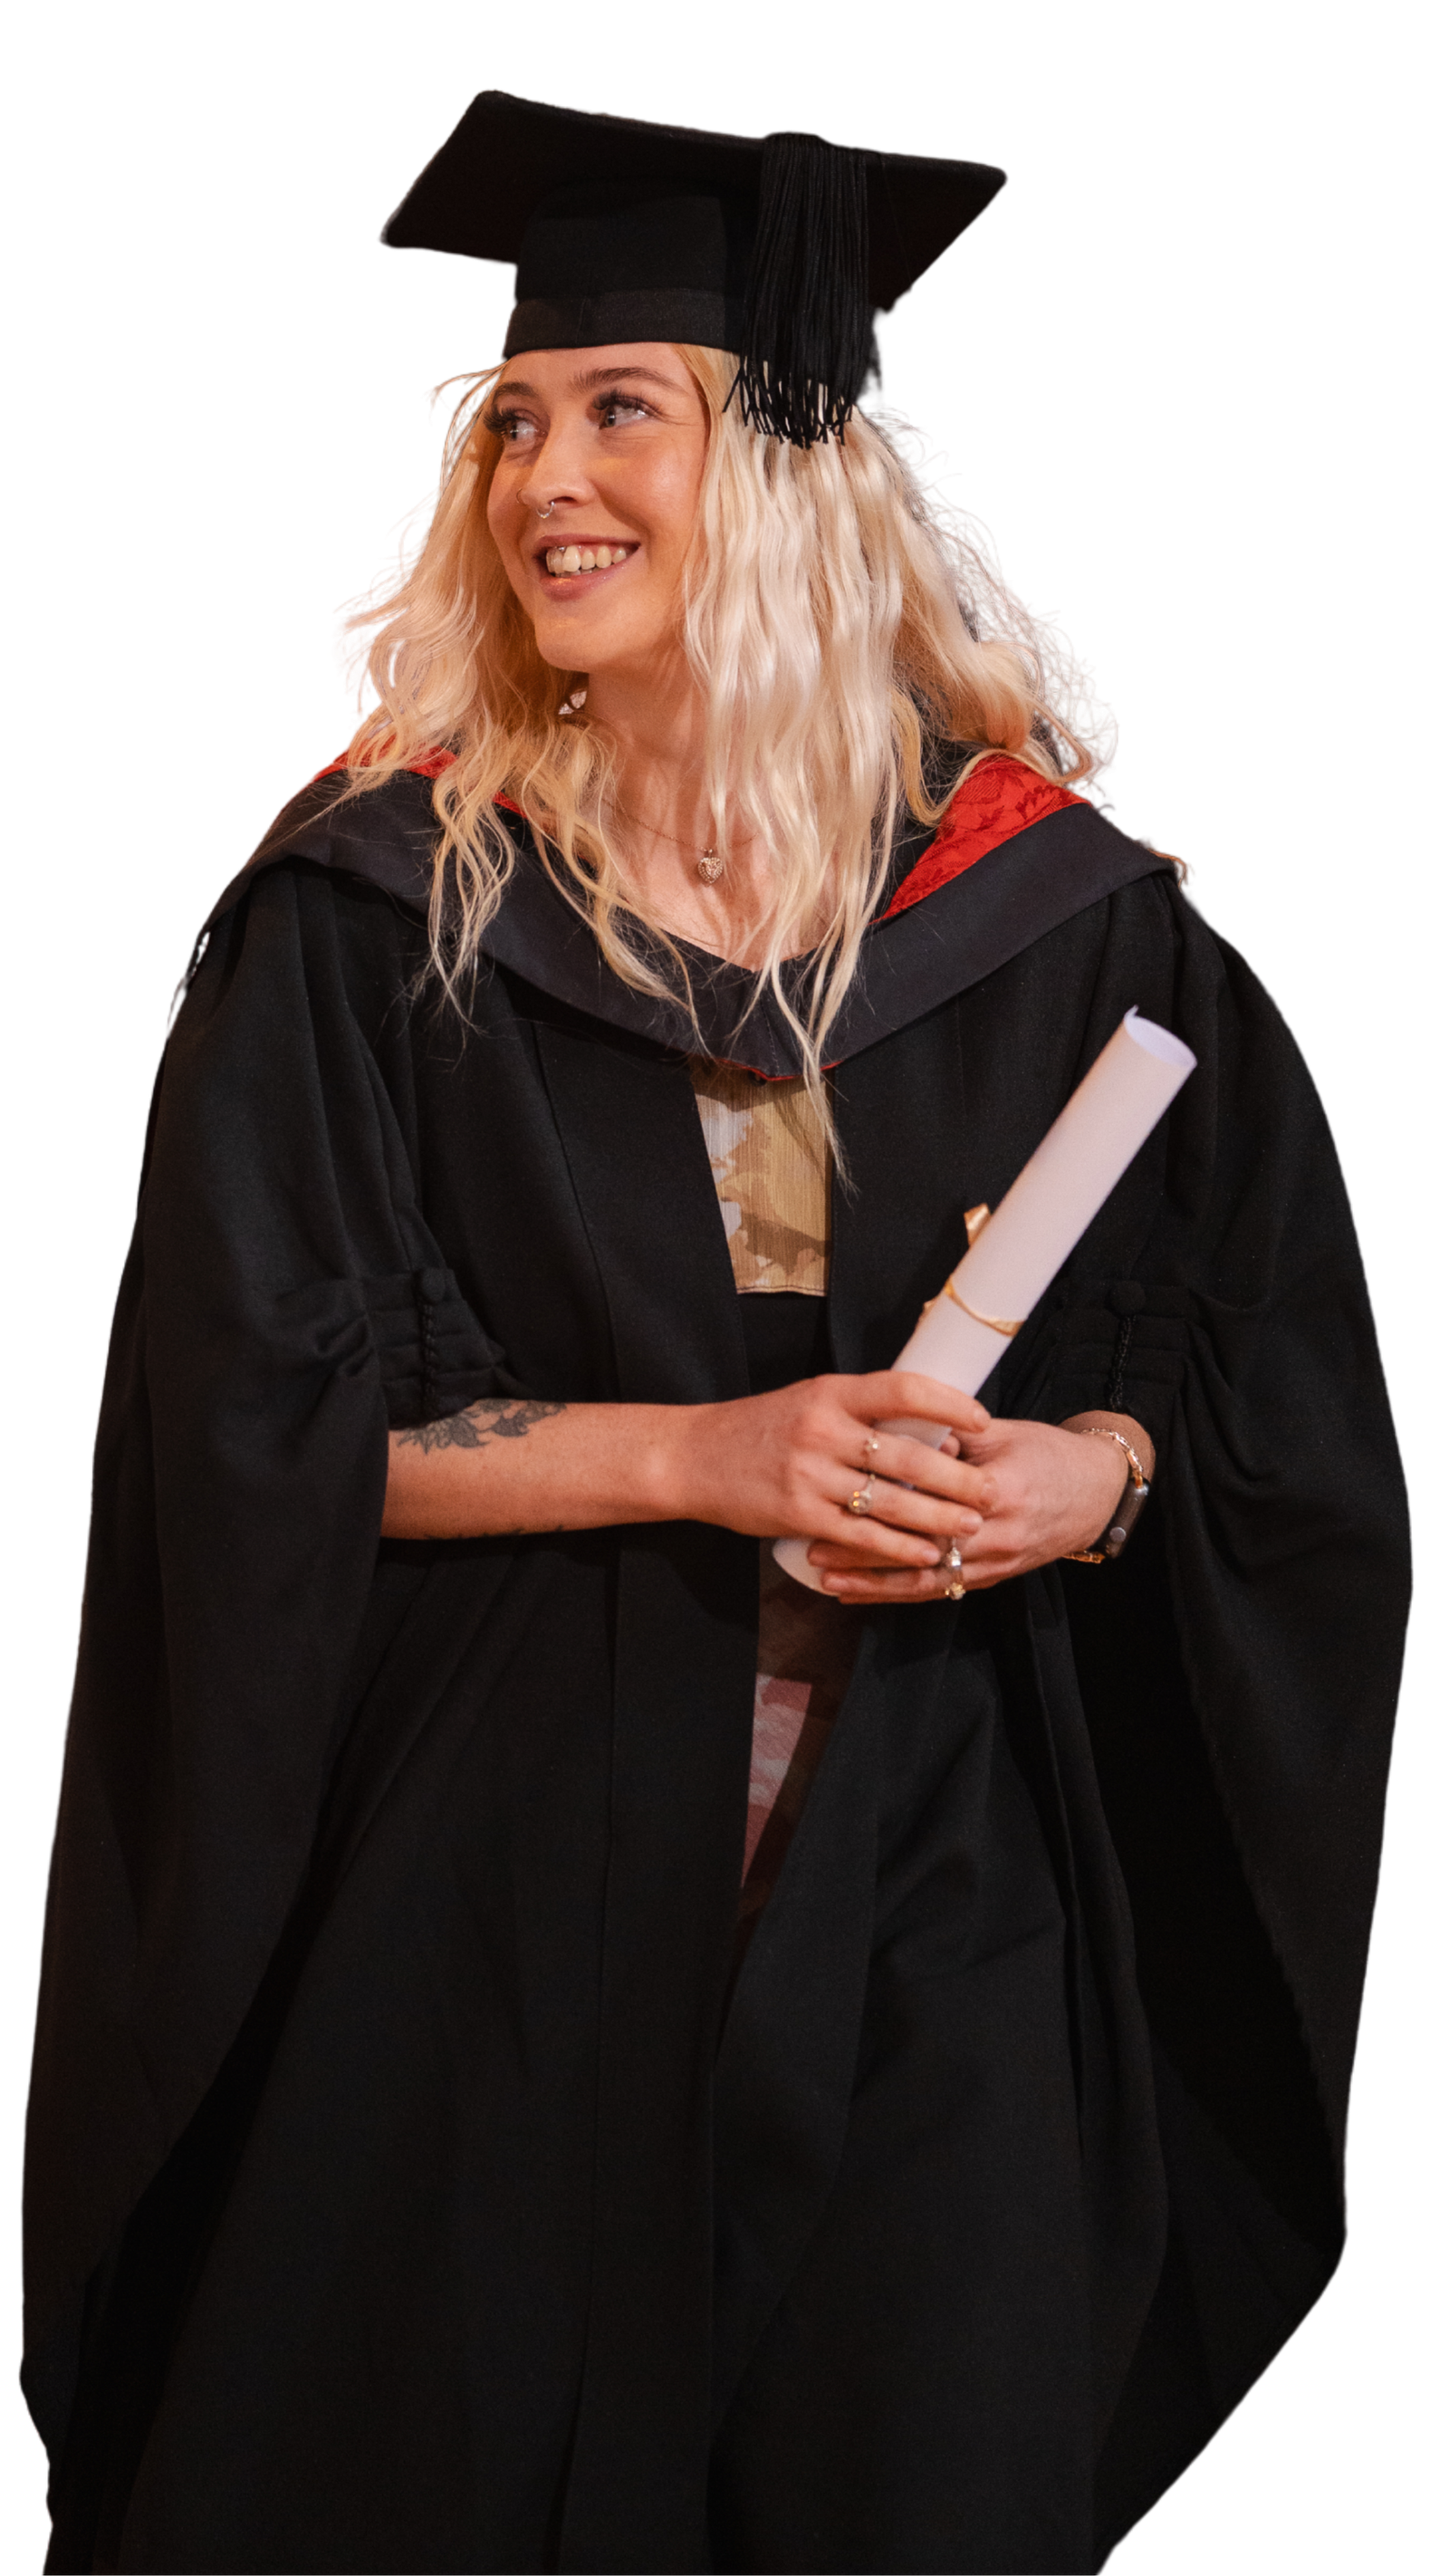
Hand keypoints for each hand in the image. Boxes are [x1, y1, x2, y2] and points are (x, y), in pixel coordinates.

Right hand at [665, 1372, 996, 1571]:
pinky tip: (924, 1553)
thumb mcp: (809, 1400)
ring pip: (891, 1502)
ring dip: (937, 1519)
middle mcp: (823, 1430)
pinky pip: (861, 1536)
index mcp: (831, 1392)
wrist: (694, 1457)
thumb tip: (925, 1423)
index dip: (949, 1404)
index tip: (981, 1421)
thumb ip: (859, 1410)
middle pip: (908, 1457)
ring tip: (970, 1527)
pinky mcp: (798, 1514)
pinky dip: (898, 1548)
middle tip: (991, 1491)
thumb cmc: (759, 1427)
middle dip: (958, 1478)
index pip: (903, 1390)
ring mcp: (810, 1474)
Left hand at [806, 1413, 1146, 1604]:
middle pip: (919, 1546)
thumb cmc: (1050, 1453)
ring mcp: (996, 1562)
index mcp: (998, 1490)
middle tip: (814, 1546)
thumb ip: (952, 1437)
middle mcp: (996, 1534)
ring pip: (925, 1578)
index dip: (883, 1502)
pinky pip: (939, 1591)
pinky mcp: (994, 1578)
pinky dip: (897, 1595)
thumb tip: (898, 1432)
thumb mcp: (1004, 1433)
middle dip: (864, 1550)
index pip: (930, 1499)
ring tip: (827, 1580)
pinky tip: (859, 1596)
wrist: (1099, 1493)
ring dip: (873, 1583)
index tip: (839, 1496)